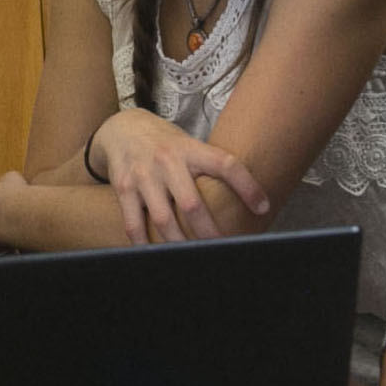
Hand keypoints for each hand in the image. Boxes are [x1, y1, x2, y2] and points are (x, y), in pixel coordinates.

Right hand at [88, 109, 270, 242]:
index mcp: (190, 149)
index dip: (247, 186)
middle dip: (209, 233)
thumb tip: (248, 198)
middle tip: (223, 248)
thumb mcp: (189, 145)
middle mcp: (167, 161)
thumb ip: (209, 167)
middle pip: (192, 205)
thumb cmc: (165, 143)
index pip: (225, 165)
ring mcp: (144, 175)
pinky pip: (135, 223)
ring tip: (193, 257)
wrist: (122, 128)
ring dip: (180, 244)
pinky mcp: (124, 188)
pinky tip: (157, 254)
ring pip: (164, 220)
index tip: (263, 208)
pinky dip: (145, 243)